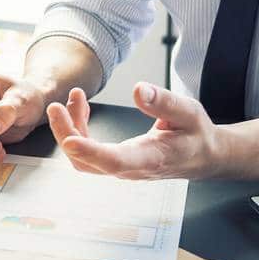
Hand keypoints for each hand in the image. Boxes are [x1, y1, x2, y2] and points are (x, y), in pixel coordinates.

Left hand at [46, 83, 224, 179]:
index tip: (70, 141)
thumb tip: (138, 90)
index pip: (115, 161)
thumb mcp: (188, 112)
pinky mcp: (114, 161)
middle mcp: (130, 169)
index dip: (91, 153)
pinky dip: (78, 128)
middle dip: (66, 135)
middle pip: (87, 163)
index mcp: (151, 158)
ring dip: (70, 129)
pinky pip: (87, 150)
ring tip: (74, 97)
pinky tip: (80, 107)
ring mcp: (120, 168)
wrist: (202, 155)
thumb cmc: (196, 134)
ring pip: (82, 158)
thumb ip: (163, 102)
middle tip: (56, 106)